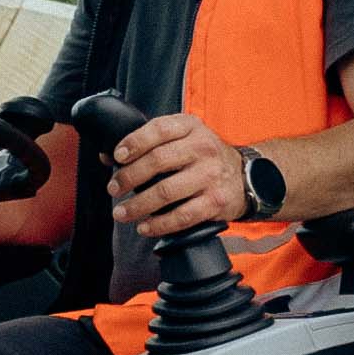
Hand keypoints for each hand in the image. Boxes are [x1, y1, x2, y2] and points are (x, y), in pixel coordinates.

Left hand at [108, 108, 256, 240]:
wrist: (246, 177)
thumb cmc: (203, 157)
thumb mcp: (183, 138)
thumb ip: (149, 144)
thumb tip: (107, 156)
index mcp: (191, 127)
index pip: (158, 129)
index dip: (134, 142)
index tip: (117, 157)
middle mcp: (203, 148)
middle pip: (158, 161)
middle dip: (129, 177)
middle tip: (113, 189)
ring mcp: (210, 176)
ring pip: (166, 192)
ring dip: (138, 205)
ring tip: (121, 213)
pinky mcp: (215, 202)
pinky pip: (182, 216)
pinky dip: (159, 225)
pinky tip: (145, 227)